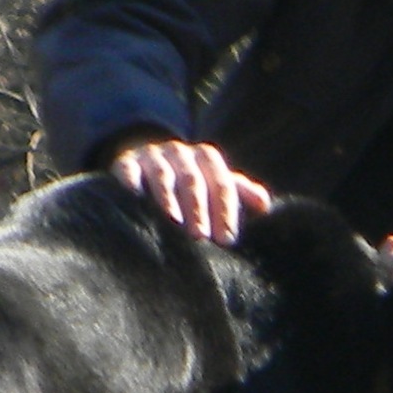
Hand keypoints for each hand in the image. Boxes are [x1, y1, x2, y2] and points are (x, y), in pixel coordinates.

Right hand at [110, 137, 271, 244]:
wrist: (149, 156)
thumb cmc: (191, 178)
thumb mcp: (215, 181)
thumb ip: (239, 192)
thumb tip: (264, 205)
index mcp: (207, 158)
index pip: (222, 184)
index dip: (226, 211)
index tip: (226, 238)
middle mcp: (182, 154)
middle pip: (194, 181)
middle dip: (199, 209)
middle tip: (200, 237)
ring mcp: (153, 156)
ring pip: (163, 175)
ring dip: (168, 198)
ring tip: (172, 221)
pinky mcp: (127, 162)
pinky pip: (129, 170)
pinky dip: (131, 181)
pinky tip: (134, 198)